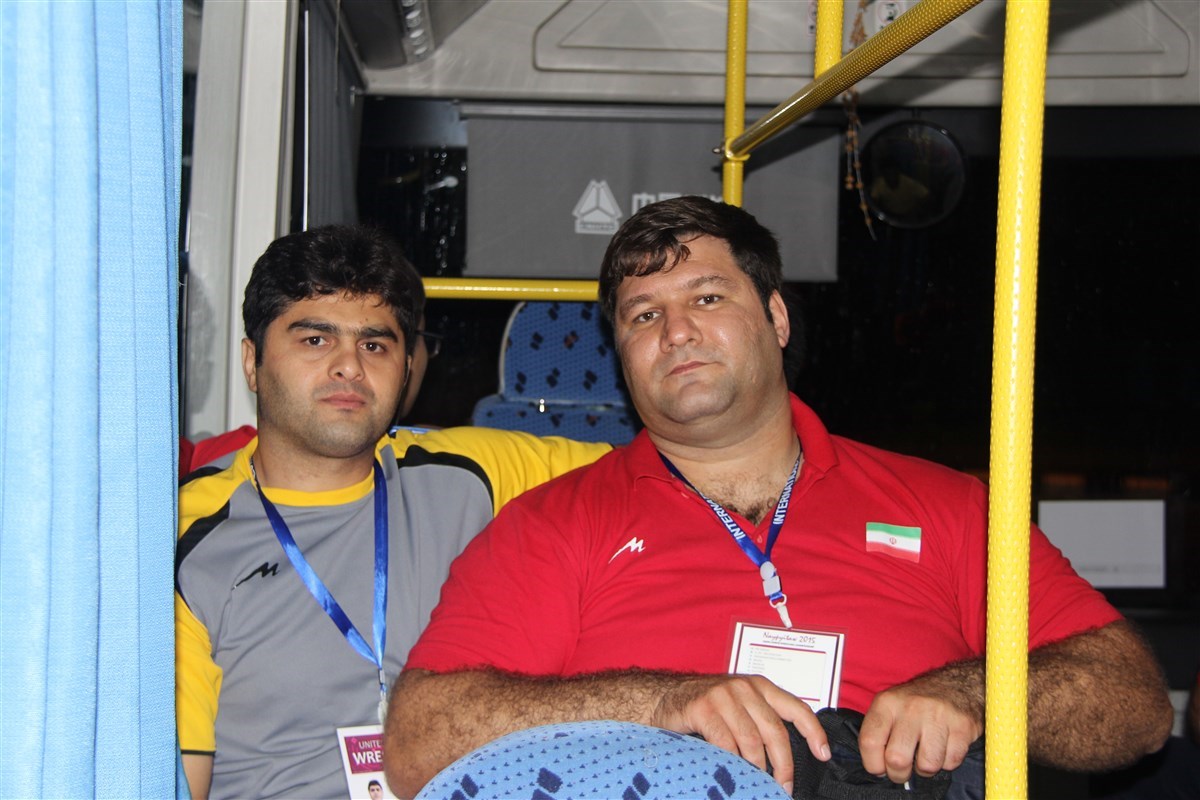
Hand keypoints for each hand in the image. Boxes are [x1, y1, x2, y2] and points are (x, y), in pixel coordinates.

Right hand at [650, 674, 829, 793]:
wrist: (664, 698)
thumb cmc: (706, 708)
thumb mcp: (740, 707)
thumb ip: (761, 722)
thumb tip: (786, 756)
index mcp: (760, 686)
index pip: (796, 707)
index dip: (814, 732)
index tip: (824, 755)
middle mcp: (745, 687)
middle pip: (775, 731)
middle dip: (784, 764)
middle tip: (784, 787)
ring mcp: (724, 696)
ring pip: (752, 740)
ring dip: (757, 768)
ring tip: (758, 784)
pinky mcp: (703, 708)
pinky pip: (726, 743)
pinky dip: (732, 762)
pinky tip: (733, 772)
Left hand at [859, 683, 981, 783]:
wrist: (956, 684)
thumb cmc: (917, 703)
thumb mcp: (890, 706)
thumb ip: (878, 732)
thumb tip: (876, 767)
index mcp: (887, 703)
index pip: (869, 741)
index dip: (873, 764)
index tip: (880, 769)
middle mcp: (911, 708)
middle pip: (897, 759)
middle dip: (899, 774)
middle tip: (903, 771)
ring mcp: (938, 716)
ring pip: (927, 765)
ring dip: (925, 769)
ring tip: (925, 756)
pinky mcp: (962, 726)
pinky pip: (950, 763)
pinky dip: (947, 762)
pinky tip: (944, 748)